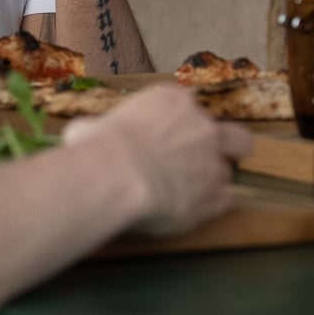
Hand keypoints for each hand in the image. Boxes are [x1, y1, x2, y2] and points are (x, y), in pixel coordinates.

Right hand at [63, 85, 247, 237]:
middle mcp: (201, 127)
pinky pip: (222, 201)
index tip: (166, 137)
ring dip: (209, 182)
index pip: (189, 107)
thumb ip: (95, 128)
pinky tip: (187, 212)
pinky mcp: (214, 196)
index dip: (181, 124)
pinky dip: (208, 207)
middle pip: (234, 136)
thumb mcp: (88, 127)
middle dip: (227, 149)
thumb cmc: (97, 147)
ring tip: (183, 194)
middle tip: (204, 162)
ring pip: (226, 172)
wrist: (116, 175)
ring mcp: (212, 162)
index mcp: (173, 103)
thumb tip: (79, 134)